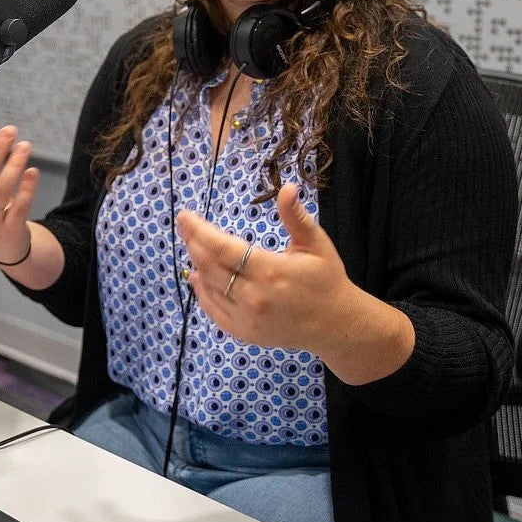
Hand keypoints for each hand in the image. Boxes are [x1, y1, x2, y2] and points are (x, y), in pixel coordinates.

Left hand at [178, 183, 358, 353]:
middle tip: (184, 226)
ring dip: (196, 264)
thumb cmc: (326, 279)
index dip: (199, 231)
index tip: (184, 216)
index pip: (223, 248)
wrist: (337, 325)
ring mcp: (248, 318)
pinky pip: (214, 311)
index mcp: (271, 271)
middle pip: (210, 267)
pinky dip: (201, 293)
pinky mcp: (246, 333)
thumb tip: (287, 188)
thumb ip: (296, 217)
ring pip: (209, 288)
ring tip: (191, 245)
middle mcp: (255, 297)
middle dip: (192, 243)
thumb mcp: (316, 244)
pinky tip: (196, 277)